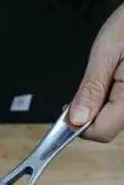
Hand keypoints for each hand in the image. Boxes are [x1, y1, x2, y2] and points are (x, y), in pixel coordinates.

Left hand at [69, 4, 123, 142]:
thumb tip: (76, 118)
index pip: (102, 131)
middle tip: (90, 84)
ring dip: (101, 105)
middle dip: (90, 113)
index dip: (79, 126)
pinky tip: (112, 78)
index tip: (65, 110)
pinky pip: (120, 107)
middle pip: (108, 127)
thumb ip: (91, 88)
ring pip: (114, 117)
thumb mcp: (106, 52)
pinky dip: (110, 98)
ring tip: (106, 75)